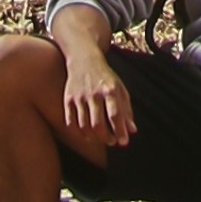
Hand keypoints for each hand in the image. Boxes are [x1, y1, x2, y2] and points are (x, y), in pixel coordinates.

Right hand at [54, 35, 134, 155]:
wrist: (83, 59)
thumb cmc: (105, 77)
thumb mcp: (120, 89)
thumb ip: (126, 110)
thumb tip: (132, 131)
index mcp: (109, 90)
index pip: (115, 115)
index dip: (120, 131)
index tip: (123, 142)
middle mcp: (93, 94)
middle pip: (97, 124)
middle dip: (106, 138)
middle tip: (112, 141)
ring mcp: (79, 97)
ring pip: (84, 126)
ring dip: (93, 138)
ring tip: (101, 139)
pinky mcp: (68, 100)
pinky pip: (71, 123)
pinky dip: (78, 133)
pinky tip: (87, 135)